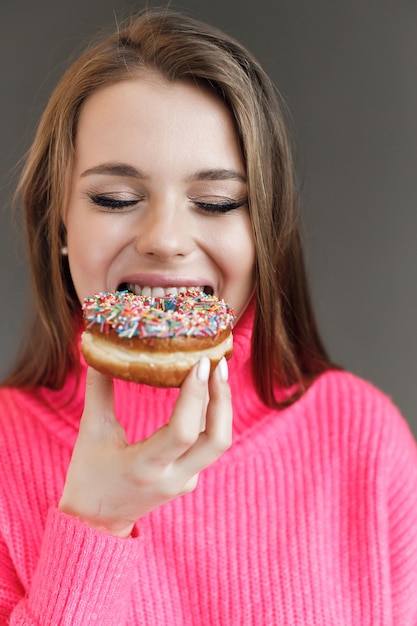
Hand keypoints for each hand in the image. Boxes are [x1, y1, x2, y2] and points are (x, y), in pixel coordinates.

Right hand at [58, 357, 231, 536]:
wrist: (95, 524)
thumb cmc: (89, 478)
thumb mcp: (91, 433)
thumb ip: (98, 391)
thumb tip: (100, 352)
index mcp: (146, 468)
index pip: (183, 432)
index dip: (196, 396)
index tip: (200, 363)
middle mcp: (173, 478)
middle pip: (217, 440)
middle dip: (223, 398)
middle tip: (217, 362)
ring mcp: (185, 482)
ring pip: (217, 442)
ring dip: (220, 406)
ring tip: (215, 371)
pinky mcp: (189, 481)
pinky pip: (207, 446)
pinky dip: (210, 417)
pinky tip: (203, 393)